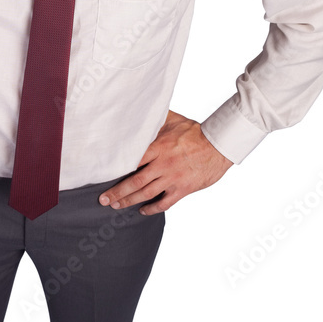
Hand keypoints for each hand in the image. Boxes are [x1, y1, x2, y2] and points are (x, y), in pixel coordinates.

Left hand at [98, 110, 232, 215]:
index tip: (103, 175)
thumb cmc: (195, 132)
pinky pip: (164, 203)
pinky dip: (152, 209)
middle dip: (117, 192)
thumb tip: (139, 111)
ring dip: (129, 201)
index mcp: (158, 147)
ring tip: (116, 205)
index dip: (116, 169)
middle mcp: (163, 164)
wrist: (219, 145)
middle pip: (135, 181)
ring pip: (146, 194)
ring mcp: (173, 178)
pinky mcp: (183, 189)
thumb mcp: (173, 120)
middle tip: (103, 199)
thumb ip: (155, 120)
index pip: (132, 160)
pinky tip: (142, 210)